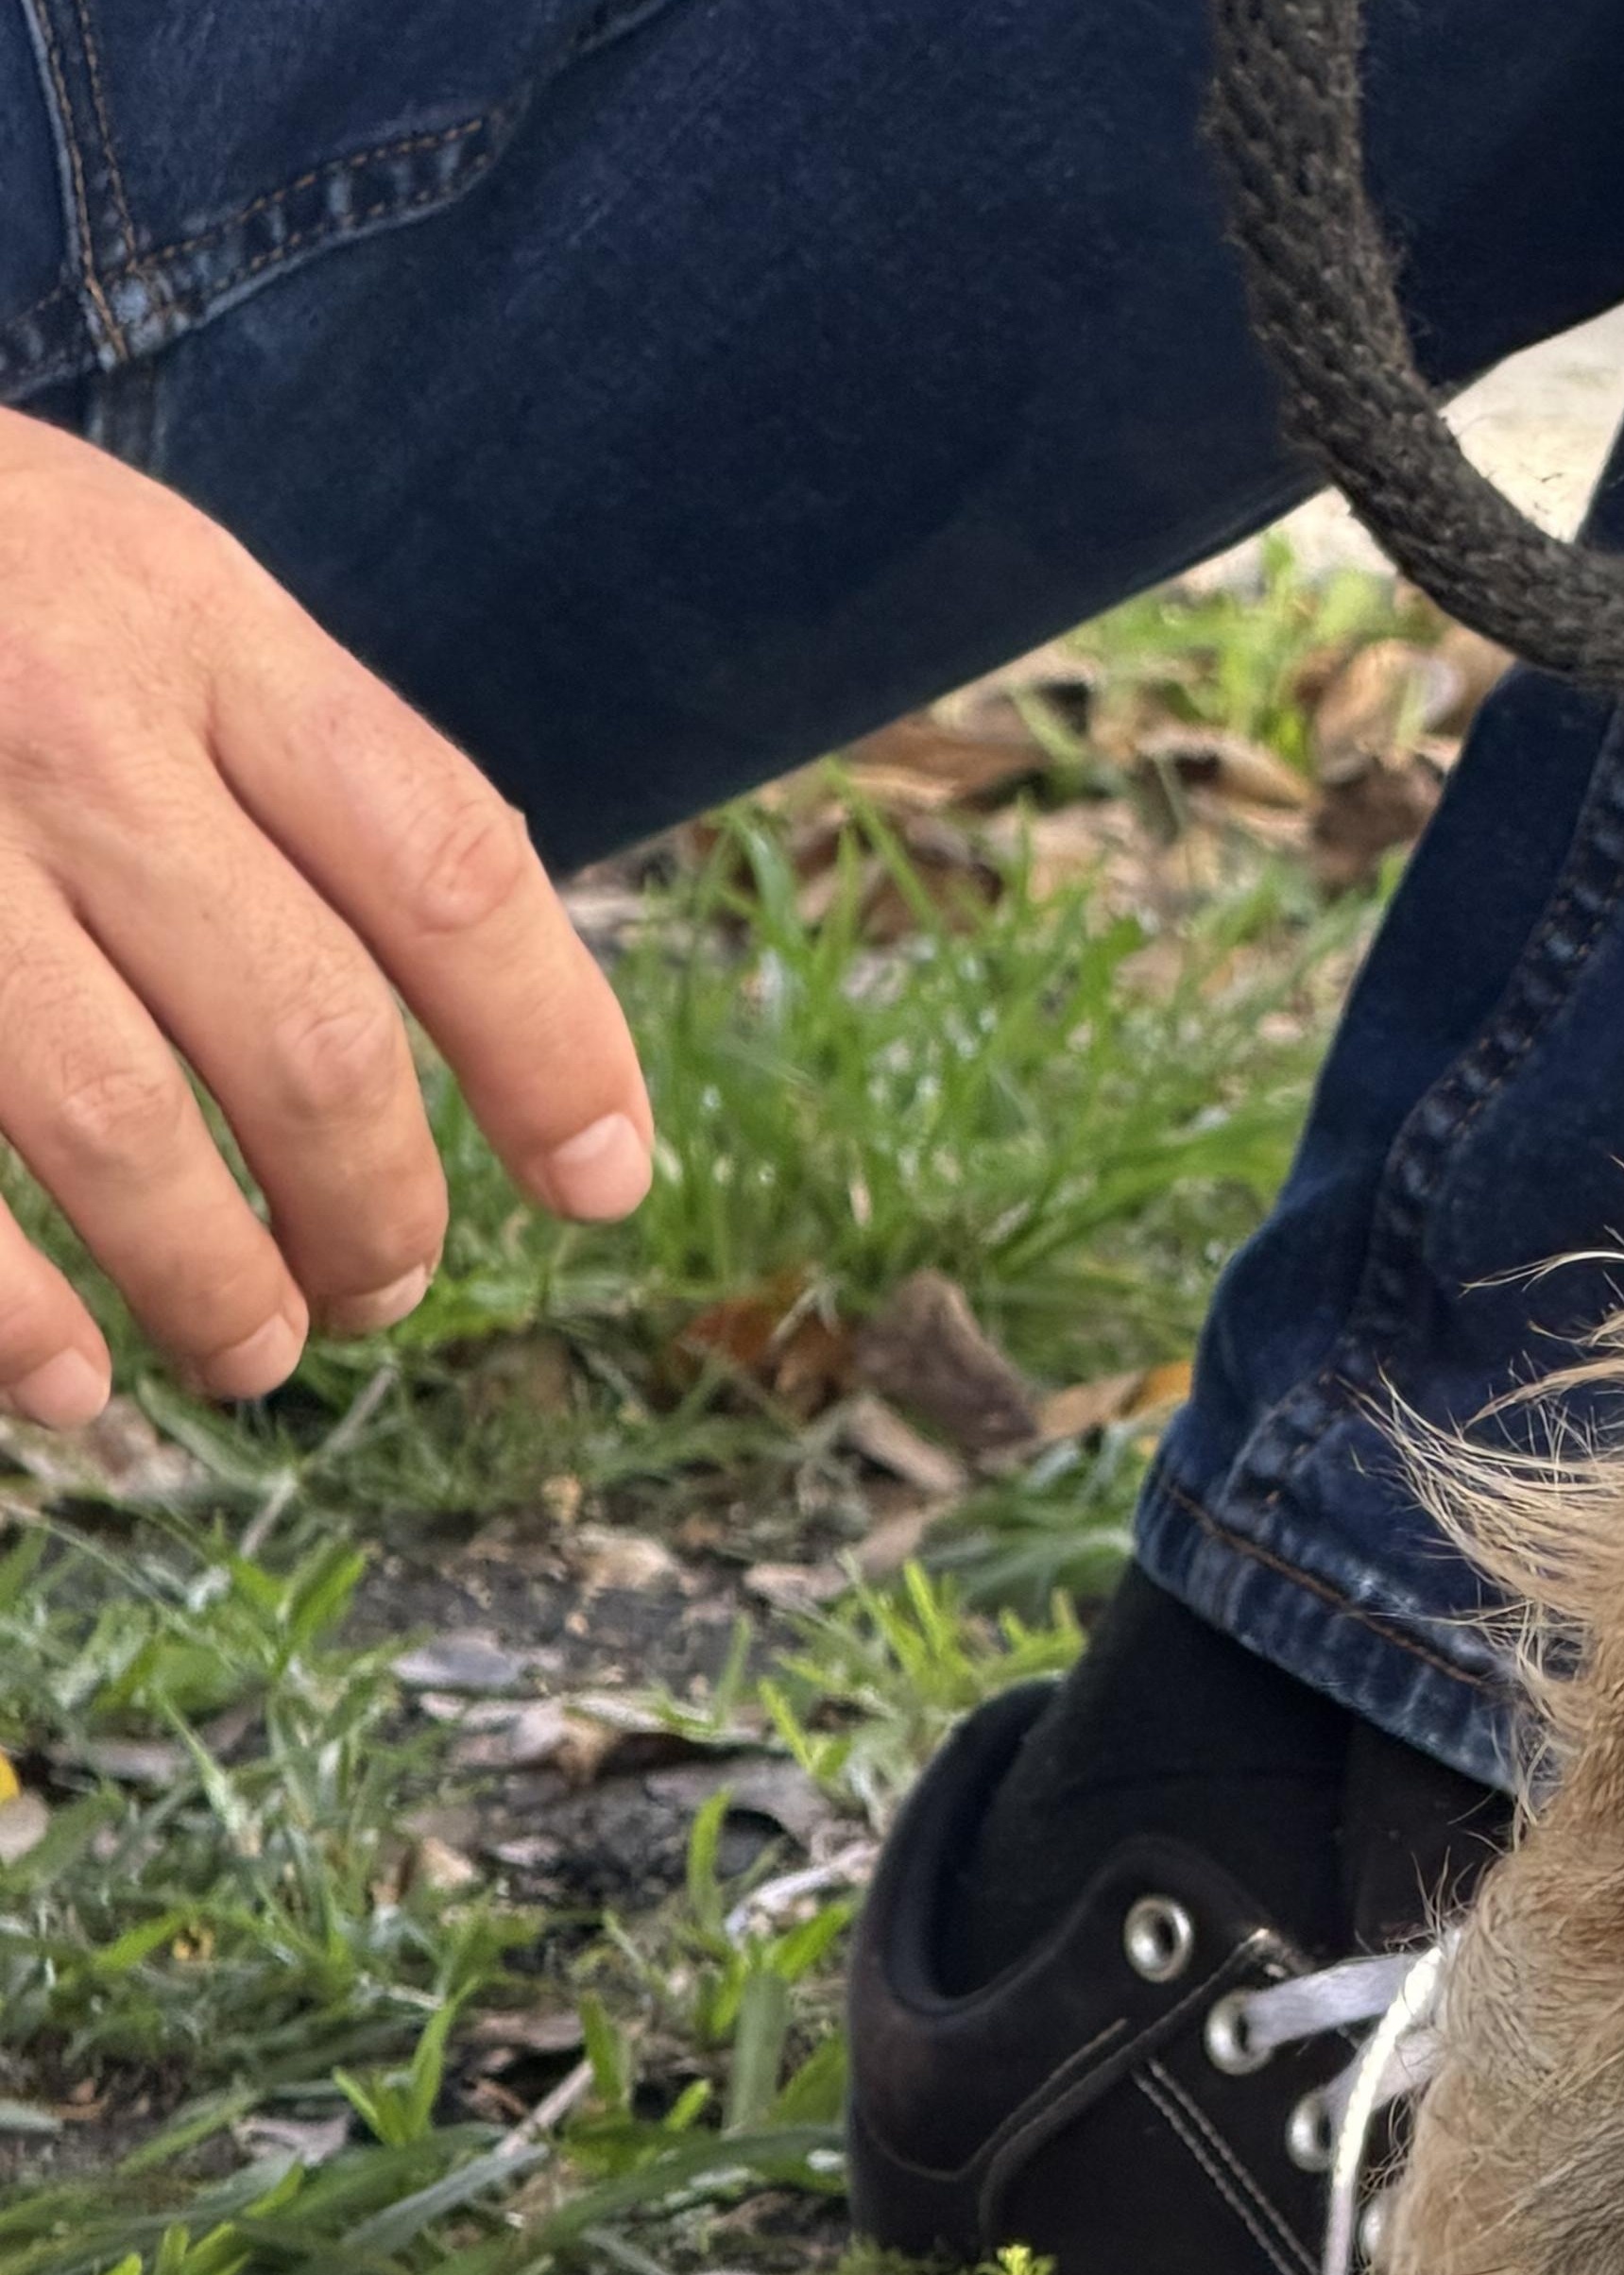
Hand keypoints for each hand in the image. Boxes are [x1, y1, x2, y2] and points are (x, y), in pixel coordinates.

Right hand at [0, 408, 654, 1427]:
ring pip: (122, 1125)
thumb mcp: (147, 586)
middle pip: (310, 1034)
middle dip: (378, 1212)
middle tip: (379, 1287)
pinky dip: (10, 1309)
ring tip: (252, 1345)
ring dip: (217, 1283)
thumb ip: (301, 760)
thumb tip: (515, 1031)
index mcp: (199, 629)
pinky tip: (67, 1379)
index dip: (553, 1050)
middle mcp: (69, 723)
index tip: (602, 1182)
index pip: (449, 869)